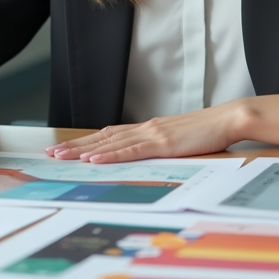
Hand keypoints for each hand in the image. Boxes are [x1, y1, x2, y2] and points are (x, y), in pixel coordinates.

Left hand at [44, 101, 247, 163]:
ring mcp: (152, 134)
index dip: (85, 142)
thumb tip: (147, 155)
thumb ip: (161, 145)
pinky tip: (94, 161)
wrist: (227, 118)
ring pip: (110, 144)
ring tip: (63, 157)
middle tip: (51, 154)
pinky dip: (110, 156)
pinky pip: (131, 151)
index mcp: (148, 128)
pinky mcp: (162, 143)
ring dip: (84, 151)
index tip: (66, 149)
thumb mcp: (179, 138)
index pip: (109, 135)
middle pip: (102, 138)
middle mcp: (145, 128)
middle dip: (75, 147)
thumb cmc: (208, 130)